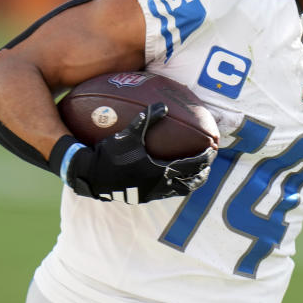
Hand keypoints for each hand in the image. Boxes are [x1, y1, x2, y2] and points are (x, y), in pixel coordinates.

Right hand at [50, 103, 215, 203]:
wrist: (88, 176)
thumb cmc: (109, 155)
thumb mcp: (128, 135)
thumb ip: (146, 119)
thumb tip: (162, 105)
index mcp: (161, 171)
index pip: (192, 165)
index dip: (205, 158)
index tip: (213, 150)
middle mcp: (159, 185)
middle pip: (191, 183)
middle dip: (202, 173)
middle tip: (208, 164)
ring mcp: (151, 194)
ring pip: (179, 190)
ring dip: (189, 181)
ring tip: (193, 173)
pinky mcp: (140, 197)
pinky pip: (165, 192)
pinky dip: (173, 185)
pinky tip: (168, 176)